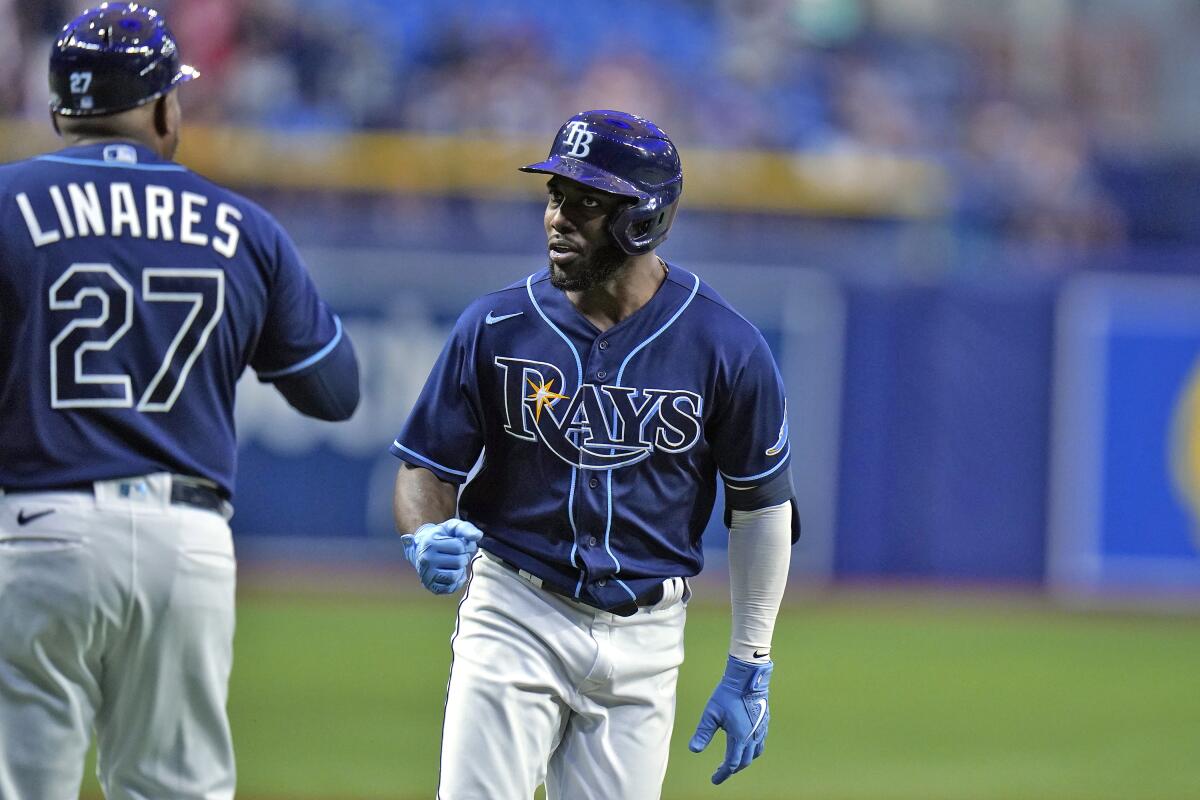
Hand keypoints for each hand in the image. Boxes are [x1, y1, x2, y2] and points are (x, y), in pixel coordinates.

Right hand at [400, 519, 482, 594]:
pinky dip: (457, 580)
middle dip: (463, 557)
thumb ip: (466, 529)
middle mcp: (425, 560)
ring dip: (460, 569)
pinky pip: (452, 587)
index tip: (458, 543)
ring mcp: (427, 574)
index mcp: (430, 543)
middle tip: (457, 554)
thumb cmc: (443, 536)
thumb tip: (478, 536)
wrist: (424, 549)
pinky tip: (452, 571)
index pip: (459, 546)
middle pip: (459, 562)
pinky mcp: (431, 586)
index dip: (464, 545)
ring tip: (454, 562)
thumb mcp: (452, 527)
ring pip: (455, 575)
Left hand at [688, 656, 772, 784]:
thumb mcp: (711, 714)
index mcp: (740, 737)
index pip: (732, 763)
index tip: (714, 779)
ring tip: (733, 761)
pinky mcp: (764, 722)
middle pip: (744, 761)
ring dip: (743, 760)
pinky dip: (752, 750)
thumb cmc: (728, 694)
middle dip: (732, 769)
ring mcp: (761, 729)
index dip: (722, 773)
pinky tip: (745, 744)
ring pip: (754, 753)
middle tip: (721, 771)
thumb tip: (694, 749)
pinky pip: (760, 742)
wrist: (748, 678)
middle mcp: (753, 736)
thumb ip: (703, 733)